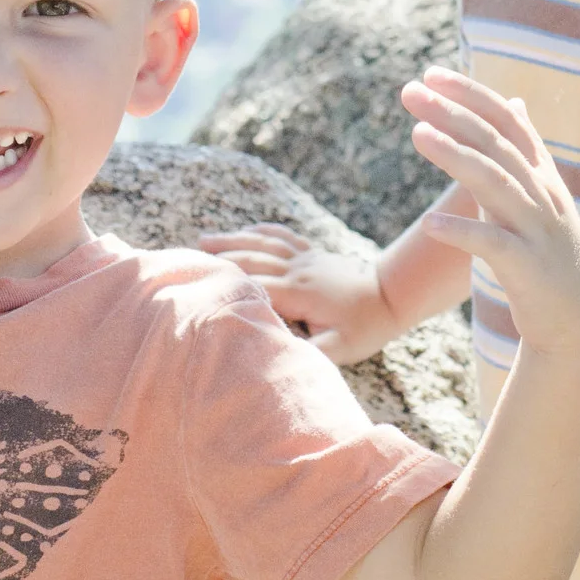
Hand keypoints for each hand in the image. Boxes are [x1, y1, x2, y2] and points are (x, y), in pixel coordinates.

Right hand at [196, 224, 402, 363]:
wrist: (391, 296)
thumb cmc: (364, 327)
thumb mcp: (339, 348)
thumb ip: (309, 350)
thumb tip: (275, 351)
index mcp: (299, 292)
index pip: (254, 286)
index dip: (225, 285)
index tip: (197, 286)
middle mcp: (298, 269)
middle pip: (252, 259)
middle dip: (220, 257)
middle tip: (188, 258)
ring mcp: (306, 257)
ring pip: (264, 243)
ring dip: (234, 239)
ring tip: (205, 239)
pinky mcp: (314, 253)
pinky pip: (284, 236)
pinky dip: (263, 231)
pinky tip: (249, 229)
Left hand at [404, 66, 579, 359]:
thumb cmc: (549, 252)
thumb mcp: (541, 194)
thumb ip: (523, 150)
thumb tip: (514, 101)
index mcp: (541, 174)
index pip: (507, 120)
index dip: (471, 94)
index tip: (431, 74)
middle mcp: (542, 194)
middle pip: (495, 144)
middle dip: (452, 114)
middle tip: (409, 91)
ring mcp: (537, 230)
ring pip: (495, 183)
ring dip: (456, 156)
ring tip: (417, 133)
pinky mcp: (528, 269)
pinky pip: (493, 246)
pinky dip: (462, 233)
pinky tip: (430, 224)